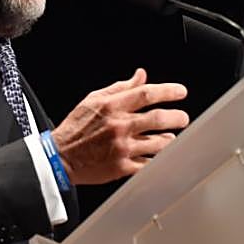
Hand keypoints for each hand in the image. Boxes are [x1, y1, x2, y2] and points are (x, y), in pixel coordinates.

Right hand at [50, 68, 188, 184]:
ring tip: (171, 137)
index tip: (181, 92)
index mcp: (111, 107)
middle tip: (183, 118)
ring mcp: (121, 148)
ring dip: (170, 139)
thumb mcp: (94, 100)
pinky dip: (158, 160)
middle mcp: (118, 126)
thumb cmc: (76, 128)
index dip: (168, 91)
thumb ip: (120, 88)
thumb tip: (141, 75)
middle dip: (177, 117)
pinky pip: (148, 164)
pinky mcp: (121, 167)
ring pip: (158, 143)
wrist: (60, 157)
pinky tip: (160, 156)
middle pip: (158, 118)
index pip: (146, 93)